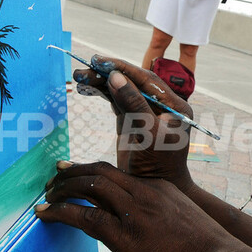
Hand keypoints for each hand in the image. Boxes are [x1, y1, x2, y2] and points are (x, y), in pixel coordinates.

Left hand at [36, 161, 234, 251]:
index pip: (118, 172)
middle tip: (53, 178)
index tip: (74, 170)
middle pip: (99, 172)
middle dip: (71, 173)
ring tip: (46, 197)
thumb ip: (166, 219)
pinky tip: (46, 215)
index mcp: (160, 188)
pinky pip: (84, 217)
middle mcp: (144, 192)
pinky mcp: (124, 235)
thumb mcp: (187, 222)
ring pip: (88, 188)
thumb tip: (153, 232)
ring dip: (61, 190)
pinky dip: (60, 212)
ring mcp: (134, 212)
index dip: (92, 170)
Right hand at [73, 56, 193, 189]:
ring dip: (101, 81)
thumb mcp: (148, 135)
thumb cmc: (158, 166)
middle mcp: (161, 104)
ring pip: (122, 89)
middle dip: (108, 73)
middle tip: (85, 67)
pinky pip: (116, 99)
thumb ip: (134, 106)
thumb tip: (115, 77)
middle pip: (132, 81)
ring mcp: (145, 110)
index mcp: (174, 105)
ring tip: (78, 76)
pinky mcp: (131, 119)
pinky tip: (85, 87)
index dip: (123, 69)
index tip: (100, 62)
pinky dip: (101, 92)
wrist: (153, 189)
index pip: (146, 79)